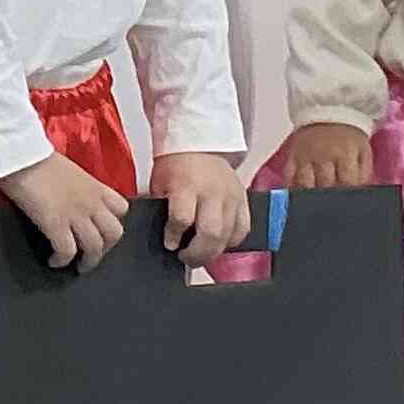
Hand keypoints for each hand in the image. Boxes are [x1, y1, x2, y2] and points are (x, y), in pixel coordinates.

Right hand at [0, 152, 130, 272]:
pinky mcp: (55, 224)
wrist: (20, 156)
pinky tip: (54, 261)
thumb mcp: (67, 170)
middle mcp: (91, 202)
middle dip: (106, 248)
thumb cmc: (36, 157)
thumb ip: (76, 187)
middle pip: (114, 233)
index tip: (100, 228)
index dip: (113, 221)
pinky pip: (67, 250)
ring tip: (78, 266)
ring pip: (95, 246)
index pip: (120, 209)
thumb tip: (68, 198)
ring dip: (89, 260)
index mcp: (95, 187)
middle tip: (92, 253)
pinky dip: (62, 260)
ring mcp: (75, 215)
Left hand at [150, 150, 252, 266]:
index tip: (170, 245)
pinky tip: (219, 245)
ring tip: (200, 256)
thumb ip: (161, 209)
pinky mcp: (244, 200)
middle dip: (197, 253)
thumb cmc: (176, 164)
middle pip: (210, 232)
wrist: (200, 145)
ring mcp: (231, 196)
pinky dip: (232, 242)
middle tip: (186, 259)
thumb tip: (163, 237)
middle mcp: (212, 191)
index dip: (174, 236)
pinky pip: (243, 229)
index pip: (182, 218)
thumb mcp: (160, 183)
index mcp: (187, 185)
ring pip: (228, 235)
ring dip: (213, 252)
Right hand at [279, 121, 374, 193]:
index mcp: (345, 154)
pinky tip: (297, 192)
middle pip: (325, 184)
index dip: (348, 193)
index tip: (348, 201)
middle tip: (332, 202)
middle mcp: (324, 155)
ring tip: (316, 200)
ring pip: (305, 182)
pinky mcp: (293, 155)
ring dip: (311, 193)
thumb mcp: (363, 151)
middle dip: (330, 195)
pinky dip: (291, 186)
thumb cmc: (348, 135)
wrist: (329, 112)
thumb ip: (363, 172)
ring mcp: (306, 156)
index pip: (347, 182)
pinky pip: (288, 174)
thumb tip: (359, 191)